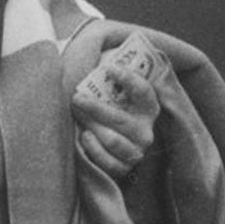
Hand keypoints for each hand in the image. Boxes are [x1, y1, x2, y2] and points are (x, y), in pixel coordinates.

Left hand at [71, 34, 159, 177]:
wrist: (100, 142)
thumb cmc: (105, 106)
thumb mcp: (110, 87)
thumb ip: (109, 70)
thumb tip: (101, 54)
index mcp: (147, 107)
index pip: (143, 91)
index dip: (128, 79)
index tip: (109, 68)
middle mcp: (145, 130)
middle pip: (122, 120)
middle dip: (98, 109)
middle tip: (76, 98)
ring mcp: (136, 151)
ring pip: (114, 141)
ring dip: (93, 128)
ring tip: (78, 117)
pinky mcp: (123, 169)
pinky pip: (108, 162)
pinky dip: (93, 150)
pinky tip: (84, 137)